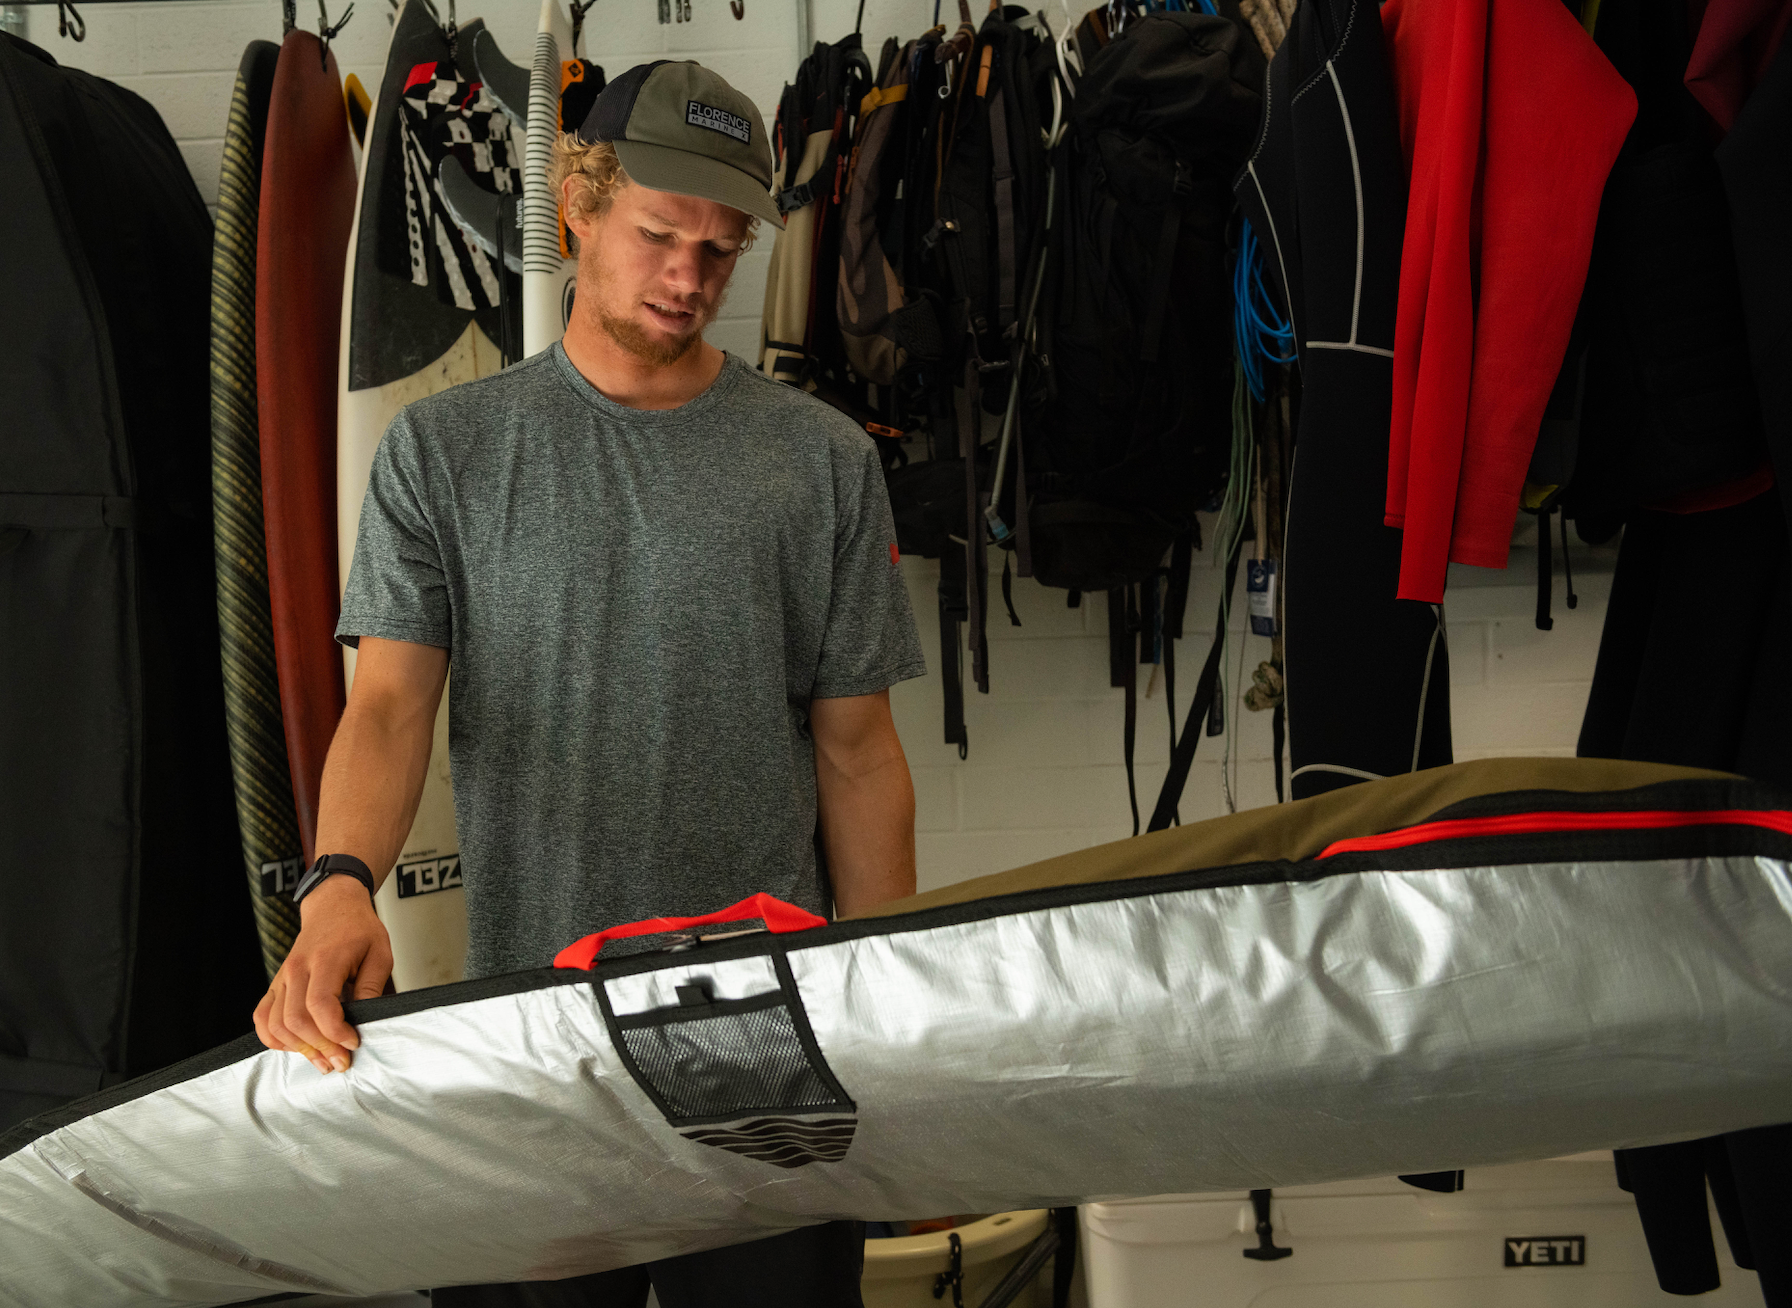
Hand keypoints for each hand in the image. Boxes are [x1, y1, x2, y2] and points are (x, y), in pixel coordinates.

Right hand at [253, 874, 393, 1073]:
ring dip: (299, 1049)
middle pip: (295, 1020)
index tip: (354, 1042)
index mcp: (325, 959)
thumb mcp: (380, 953)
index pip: (320, 1004)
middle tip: (342, 1061)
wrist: (333, 906)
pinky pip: (262, 1016)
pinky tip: (295, 1047)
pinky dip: (273, 1038)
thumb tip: (368, 1020)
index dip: (335, 1031)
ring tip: (324, 1060)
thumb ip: (373, 986)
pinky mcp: (276, 984)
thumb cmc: (358, 928)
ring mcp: (282, 977)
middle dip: (320, 1047)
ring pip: (277, 1024)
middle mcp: (297, 969)